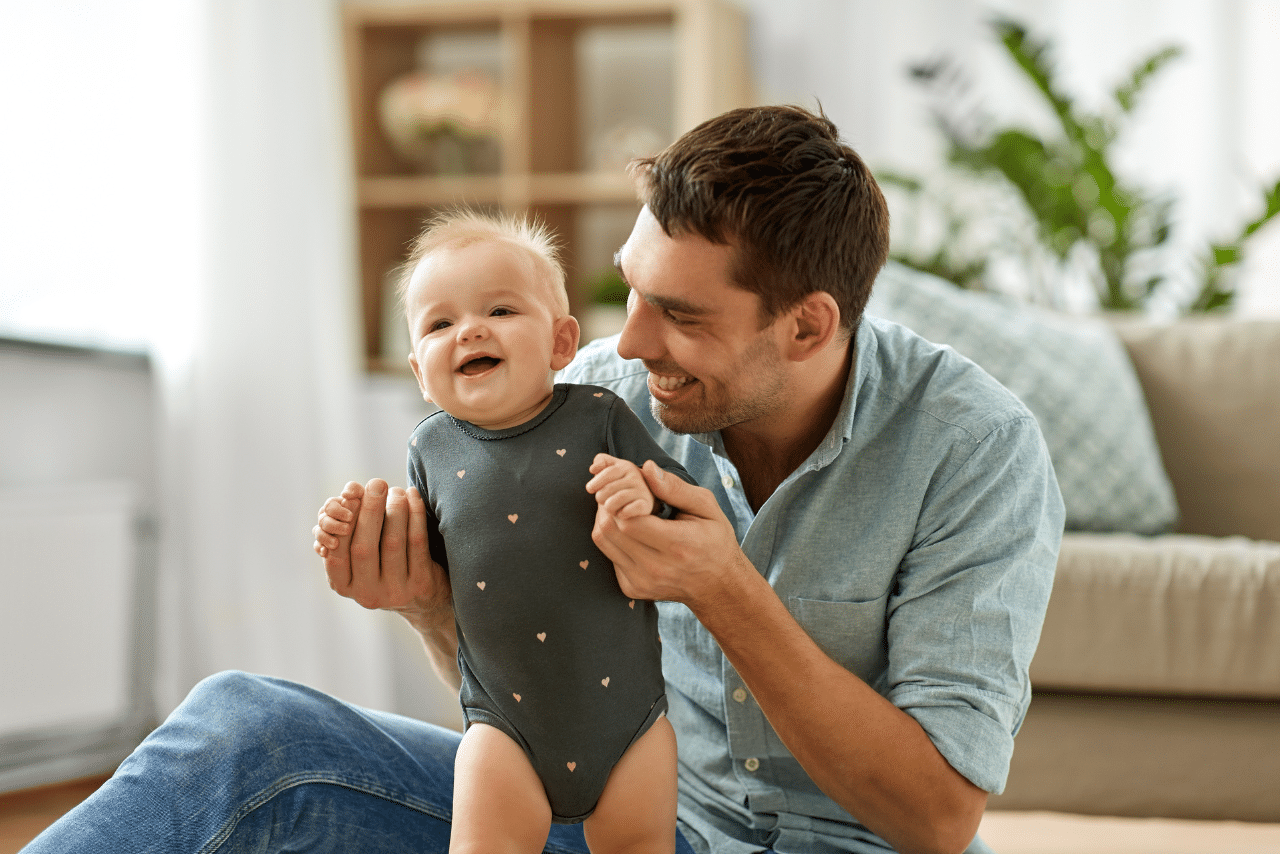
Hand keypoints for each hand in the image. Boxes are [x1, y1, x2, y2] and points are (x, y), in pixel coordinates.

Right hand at [313, 479, 451, 629]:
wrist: (422, 598)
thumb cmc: (384, 563)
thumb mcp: (362, 555)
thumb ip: (352, 526)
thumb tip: (352, 488)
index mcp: (344, 585)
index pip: (336, 553)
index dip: (343, 522)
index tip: (352, 495)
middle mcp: (366, 594)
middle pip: (364, 548)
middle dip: (370, 510)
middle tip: (376, 483)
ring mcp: (395, 592)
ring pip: (392, 543)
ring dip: (394, 509)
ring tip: (396, 490)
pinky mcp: (421, 584)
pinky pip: (417, 542)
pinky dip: (415, 514)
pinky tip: (413, 496)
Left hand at [590, 460, 751, 609]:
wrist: (718, 586)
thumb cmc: (715, 541)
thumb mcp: (706, 507)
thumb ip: (675, 488)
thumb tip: (647, 468)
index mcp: (677, 545)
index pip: (630, 519)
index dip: (622, 497)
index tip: (630, 488)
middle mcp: (656, 568)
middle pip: (610, 528)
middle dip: (609, 504)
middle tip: (620, 492)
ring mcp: (641, 581)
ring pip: (603, 541)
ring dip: (607, 518)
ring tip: (622, 508)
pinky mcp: (632, 588)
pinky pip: (608, 555)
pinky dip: (613, 538)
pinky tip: (629, 531)